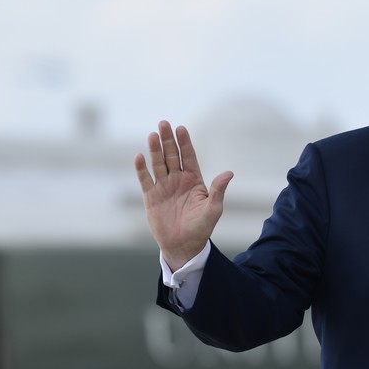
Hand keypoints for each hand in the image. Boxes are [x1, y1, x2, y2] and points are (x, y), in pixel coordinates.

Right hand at [134, 120, 232, 270]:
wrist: (184, 246)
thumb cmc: (202, 228)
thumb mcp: (213, 209)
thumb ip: (218, 190)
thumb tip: (229, 173)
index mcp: (193, 179)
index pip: (188, 156)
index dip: (185, 143)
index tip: (181, 128)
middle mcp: (177, 180)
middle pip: (171, 155)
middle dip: (168, 140)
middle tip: (163, 123)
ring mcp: (164, 187)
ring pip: (158, 164)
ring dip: (155, 150)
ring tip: (153, 135)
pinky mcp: (151, 197)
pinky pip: (145, 180)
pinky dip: (142, 169)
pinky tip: (139, 157)